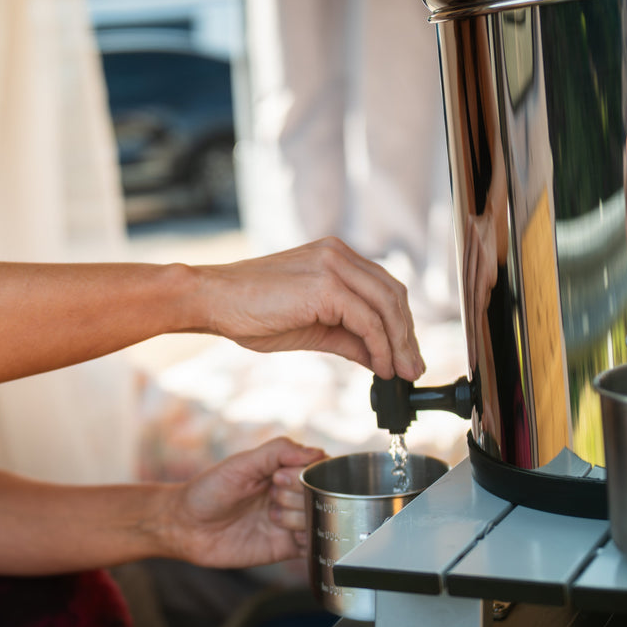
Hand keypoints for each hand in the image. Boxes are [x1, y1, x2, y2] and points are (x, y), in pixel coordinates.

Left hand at [164, 437, 325, 567]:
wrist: (185, 527)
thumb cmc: (207, 491)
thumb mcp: (240, 464)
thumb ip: (278, 452)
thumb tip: (316, 453)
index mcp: (281, 471)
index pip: (317, 467)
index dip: (305, 473)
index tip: (279, 477)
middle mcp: (289, 495)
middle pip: (320, 493)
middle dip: (299, 495)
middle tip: (273, 497)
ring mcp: (288, 522)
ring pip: (318, 519)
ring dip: (299, 517)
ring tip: (271, 518)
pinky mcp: (284, 547)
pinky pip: (313, 546)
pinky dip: (309, 541)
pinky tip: (287, 535)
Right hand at [197, 237, 424, 380]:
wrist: (212, 301)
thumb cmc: (249, 312)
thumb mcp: (310, 328)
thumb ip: (347, 338)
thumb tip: (378, 359)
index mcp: (334, 257)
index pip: (383, 288)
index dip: (400, 324)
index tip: (405, 355)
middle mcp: (338, 254)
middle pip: (393, 294)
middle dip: (407, 336)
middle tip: (414, 369)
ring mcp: (333, 265)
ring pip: (387, 306)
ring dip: (399, 344)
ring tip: (403, 373)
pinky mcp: (325, 285)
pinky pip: (367, 320)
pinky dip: (380, 346)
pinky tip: (381, 367)